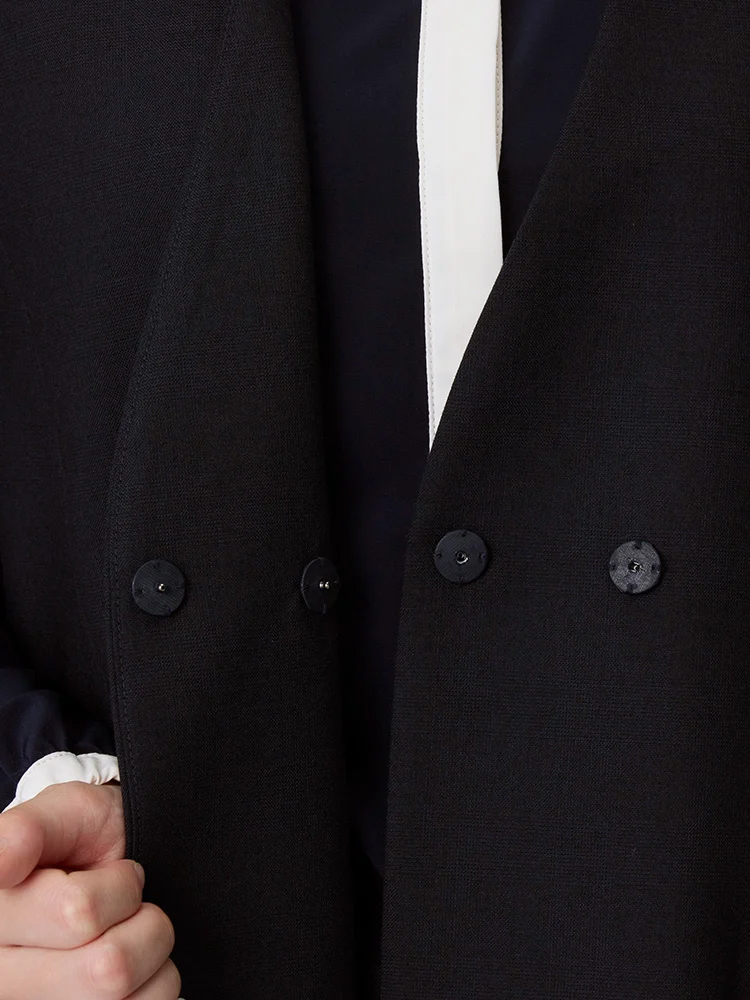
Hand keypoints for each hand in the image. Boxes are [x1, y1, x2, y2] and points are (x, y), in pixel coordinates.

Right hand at [0, 780, 180, 998]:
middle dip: (133, 914)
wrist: (109, 861)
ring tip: (125, 926)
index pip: (79, 914)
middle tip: (119, 895)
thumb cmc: (79, 837)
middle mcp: (6, 980)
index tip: (92, 874)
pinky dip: (157, 981)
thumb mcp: (58, 814)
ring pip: (126, 989)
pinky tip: (132, 963)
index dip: (114, 885)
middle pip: (108, 966)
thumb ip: (27, 829)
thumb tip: (0, 861)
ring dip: (148, 947)